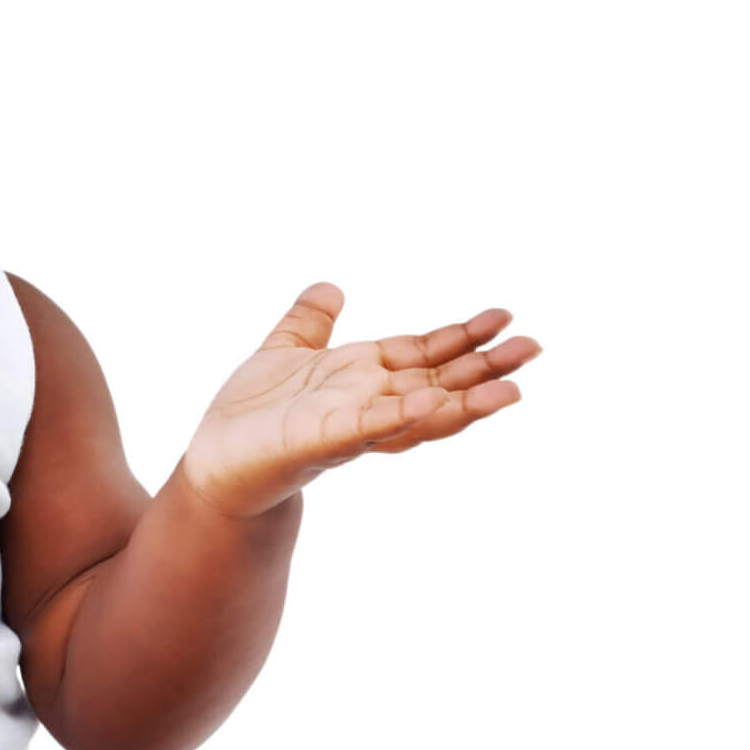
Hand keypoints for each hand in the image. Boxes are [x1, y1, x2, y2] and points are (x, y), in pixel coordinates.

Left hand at [180, 283, 540, 519]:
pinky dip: (398, 416)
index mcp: (363, 378)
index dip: (462, 337)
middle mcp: (368, 404)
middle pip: (438, 384)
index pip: (424, 355)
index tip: (503, 316)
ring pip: (419, 415)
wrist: (215, 463)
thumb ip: (309, 322)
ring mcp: (350, 426)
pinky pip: (367, 429)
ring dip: (463, 403)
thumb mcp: (283, 353)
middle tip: (534, 349)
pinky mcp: (322, 442)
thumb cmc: (250, 416)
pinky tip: (429, 401)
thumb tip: (330, 286)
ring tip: (510, 390)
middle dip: (485, 369)